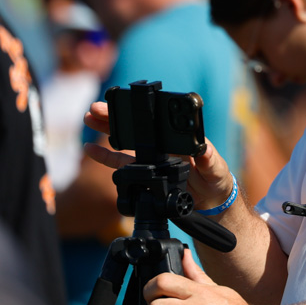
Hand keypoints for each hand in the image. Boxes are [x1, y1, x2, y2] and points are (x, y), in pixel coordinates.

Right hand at [83, 102, 236, 209]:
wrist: (211, 200)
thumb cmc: (216, 178)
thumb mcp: (216, 168)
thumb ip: (209, 159)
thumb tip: (203, 149)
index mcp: (178, 139)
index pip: (156, 122)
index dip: (139, 113)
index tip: (123, 104)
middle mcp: (163, 144)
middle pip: (136, 127)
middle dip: (114, 116)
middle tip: (95, 109)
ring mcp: (152, 158)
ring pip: (125, 141)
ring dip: (106, 131)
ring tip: (88, 119)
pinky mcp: (145, 173)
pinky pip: (122, 163)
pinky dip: (105, 157)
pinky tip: (90, 149)